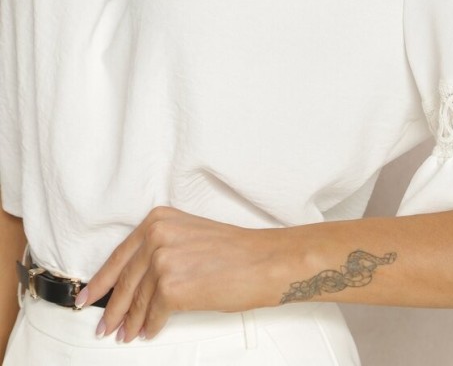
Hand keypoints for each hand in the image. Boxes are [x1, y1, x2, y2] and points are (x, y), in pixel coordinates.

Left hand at [76, 206, 280, 342]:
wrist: (264, 261)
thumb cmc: (235, 250)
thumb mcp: (189, 235)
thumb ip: (160, 248)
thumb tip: (134, 280)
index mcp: (159, 219)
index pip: (120, 255)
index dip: (101, 281)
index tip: (88, 296)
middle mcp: (157, 236)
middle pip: (123, 281)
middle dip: (111, 308)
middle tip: (103, 325)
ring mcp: (163, 262)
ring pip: (136, 302)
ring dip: (130, 322)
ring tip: (125, 334)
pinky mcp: (172, 288)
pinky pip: (153, 316)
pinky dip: (150, 327)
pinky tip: (149, 331)